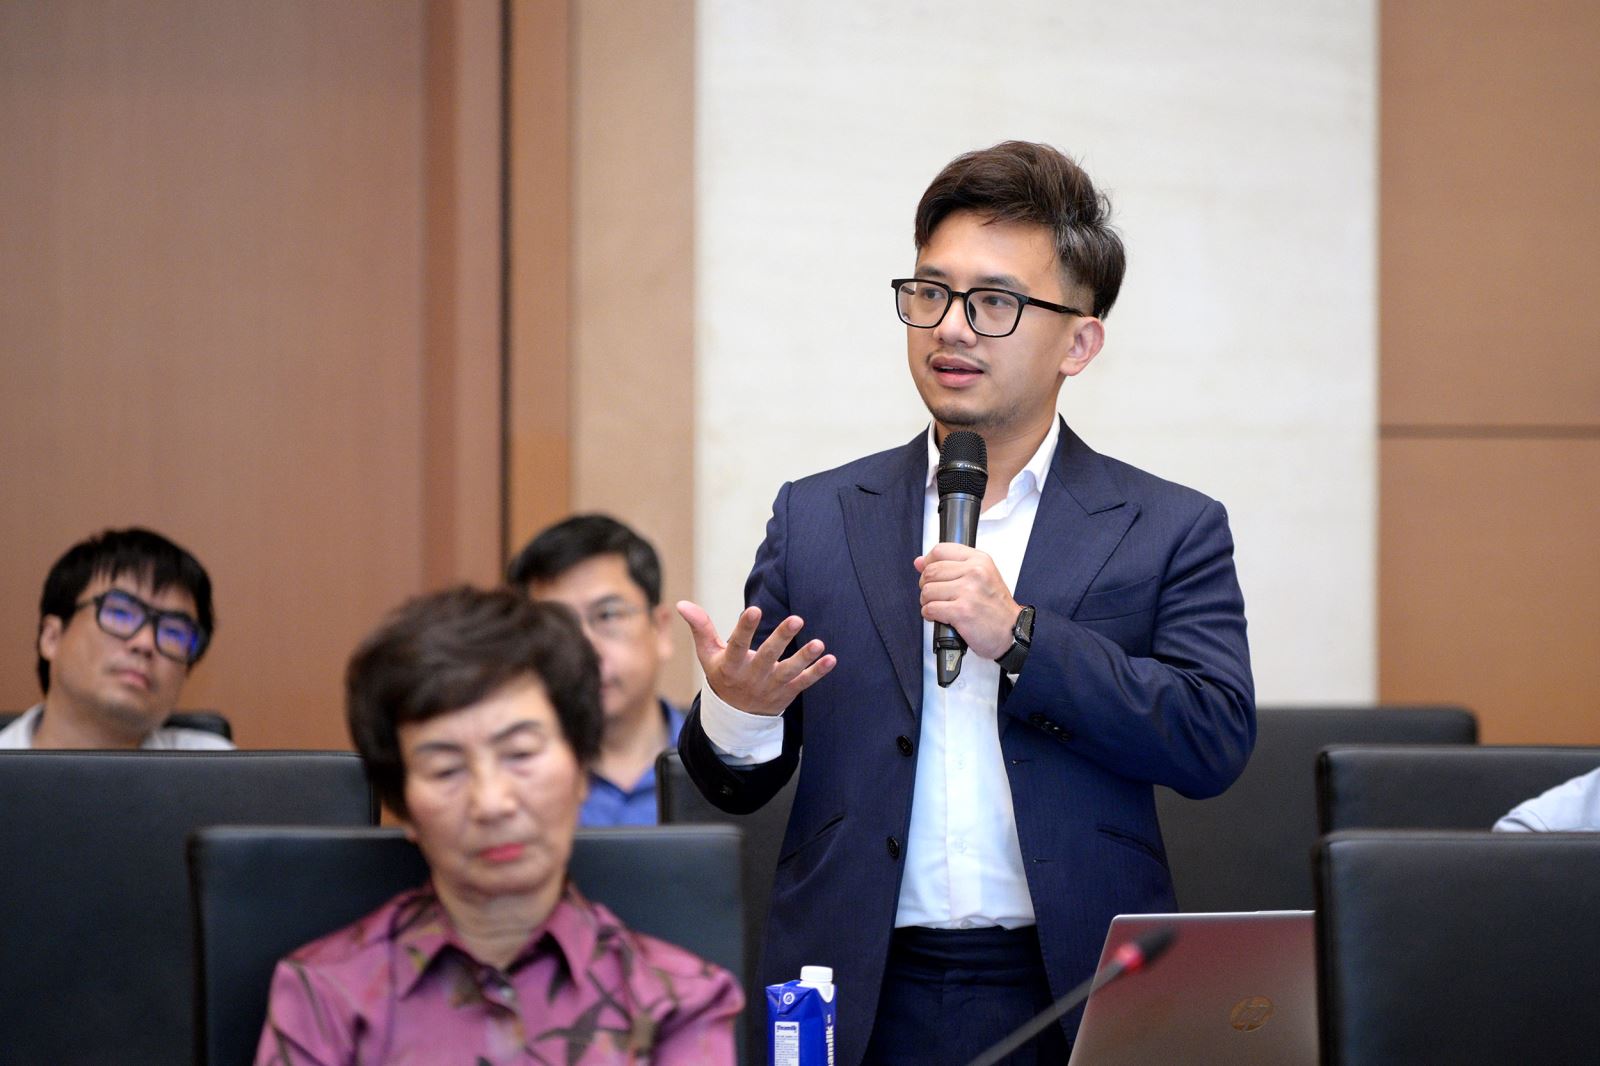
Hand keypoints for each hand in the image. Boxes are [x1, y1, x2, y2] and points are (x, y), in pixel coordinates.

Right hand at [676, 601, 835, 715]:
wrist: (735, 717)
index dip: (745, 628)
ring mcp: (771, 686)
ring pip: (789, 672)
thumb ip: (700, 627)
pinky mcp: (786, 693)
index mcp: (731, 665)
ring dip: (804, 657)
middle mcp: (751, 676)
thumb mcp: (707, 654)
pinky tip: (830, 659)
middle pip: (767, 656)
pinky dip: (817, 673)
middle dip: (781, 639)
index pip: (737, 644)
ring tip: (819, 643)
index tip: (753, 609)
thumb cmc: (722, 675)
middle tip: (796, 619)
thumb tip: (682, 604)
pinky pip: (804, 683)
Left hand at [914, 544, 1019, 660]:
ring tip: (941, 607)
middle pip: (930, 571)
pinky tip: (942, 617)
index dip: (929, 563)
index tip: (930, 573)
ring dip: (928, 602)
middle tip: (937, 595)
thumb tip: (919, 562)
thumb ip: (950, 566)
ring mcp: (968, 591)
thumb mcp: (980, 577)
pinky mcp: (961, 611)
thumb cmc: (996, 608)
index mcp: (979, 560)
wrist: (1012, 632)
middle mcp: (975, 572)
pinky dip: (930, 615)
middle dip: (927, 586)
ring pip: (927, 591)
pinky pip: (930, 609)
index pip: (940, 550)